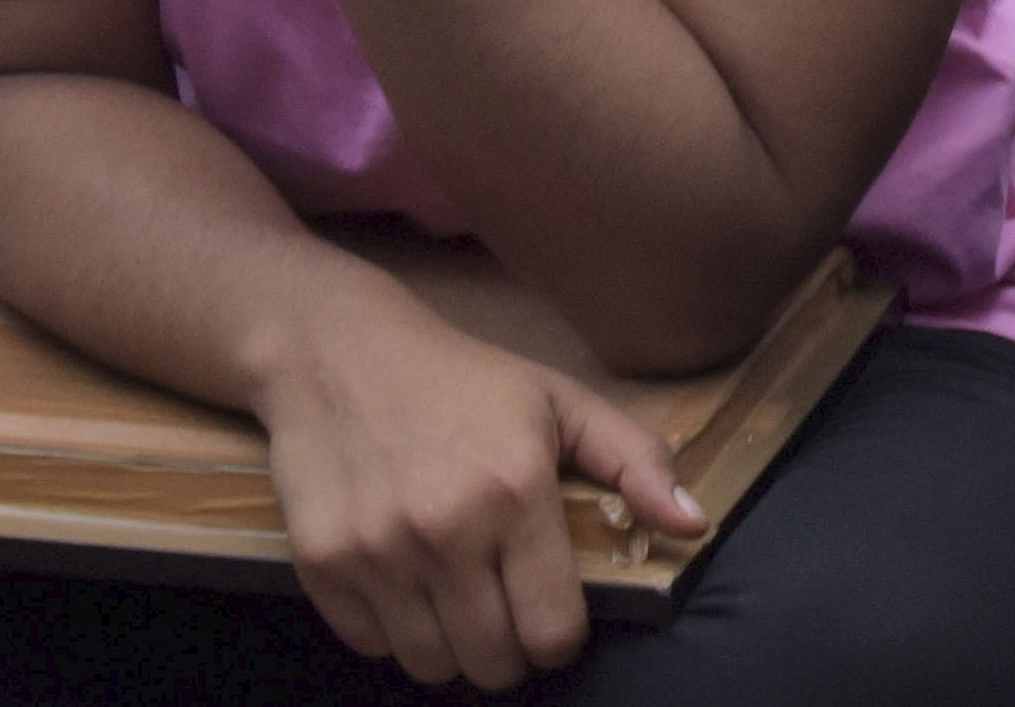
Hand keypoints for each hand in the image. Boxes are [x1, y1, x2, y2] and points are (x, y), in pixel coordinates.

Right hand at [255, 286, 704, 689]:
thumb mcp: (557, 401)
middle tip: (500, 606)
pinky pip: (370, 645)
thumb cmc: (459, 377)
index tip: (549, 616)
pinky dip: (390, 629)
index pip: (553, 633)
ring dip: (449, 645)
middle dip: (507, 648)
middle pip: (492, 664)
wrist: (333, 348)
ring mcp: (377, 550)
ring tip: (452, 595)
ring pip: (430, 665)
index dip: (560, 638)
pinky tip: (401, 580)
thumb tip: (693, 525)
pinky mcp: (321, 562)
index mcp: (516, 491)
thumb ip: (634, 462)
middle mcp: (446, 529)